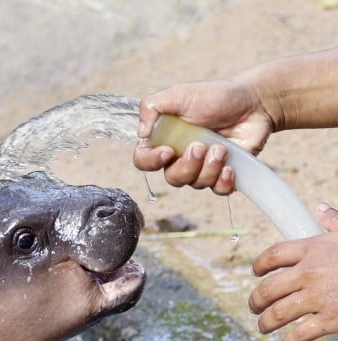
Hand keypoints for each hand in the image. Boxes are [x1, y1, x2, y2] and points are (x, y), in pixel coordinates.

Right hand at [133, 78, 273, 194]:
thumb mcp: (178, 94)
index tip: (167, 151)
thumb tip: (141, 133)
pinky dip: (223, 182)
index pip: (143, 161)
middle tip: (201, 147)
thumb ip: (151, 106)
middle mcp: (180, 157)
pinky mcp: (224, 174)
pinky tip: (230, 166)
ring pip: (196, 184)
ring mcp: (202, 167)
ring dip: (209, 168)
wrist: (253, 102)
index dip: (151, 162)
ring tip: (221, 148)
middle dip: (187, 166)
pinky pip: (218, 190)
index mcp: (164, 140)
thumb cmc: (215, 96)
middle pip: (172, 178)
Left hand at [249, 203, 337, 340]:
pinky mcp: (331, 319)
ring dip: (266, 323)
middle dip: (256, 300)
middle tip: (254, 306)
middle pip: (267, 288)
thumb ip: (334, 223)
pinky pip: (300, 334)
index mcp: (313, 249)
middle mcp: (310, 272)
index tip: (256, 272)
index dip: (260, 264)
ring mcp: (319, 297)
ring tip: (263, 327)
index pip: (274, 255)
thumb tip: (321, 210)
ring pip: (277, 314)